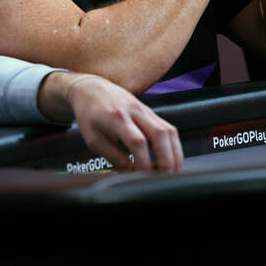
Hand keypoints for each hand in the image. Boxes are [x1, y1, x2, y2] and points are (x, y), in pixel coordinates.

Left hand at [39, 73, 182, 171]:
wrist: (91, 89)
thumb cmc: (89, 115)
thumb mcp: (93, 139)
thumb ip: (112, 156)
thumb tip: (131, 172)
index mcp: (116, 117)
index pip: (138, 141)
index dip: (144, 162)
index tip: (142, 176)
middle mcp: (135, 111)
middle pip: (160, 133)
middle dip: (167, 159)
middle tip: (166, 177)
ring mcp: (145, 110)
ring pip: (169, 130)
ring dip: (175, 153)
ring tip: (173, 171)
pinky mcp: (151, 112)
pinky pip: (168, 128)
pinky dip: (173, 146)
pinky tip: (170, 159)